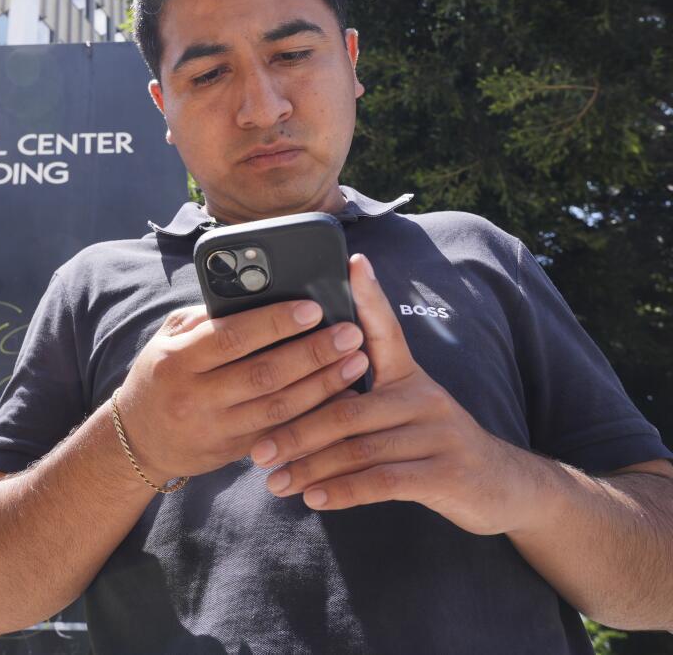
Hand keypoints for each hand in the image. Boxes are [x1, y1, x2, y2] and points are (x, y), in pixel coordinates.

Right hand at [114, 298, 368, 484]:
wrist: (137, 439)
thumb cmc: (161, 374)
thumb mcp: (170, 338)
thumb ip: (209, 318)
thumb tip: (261, 294)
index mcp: (177, 359)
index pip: (232, 337)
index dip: (276, 323)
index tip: (313, 308)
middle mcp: (194, 396)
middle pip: (264, 373)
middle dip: (313, 353)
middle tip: (349, 333)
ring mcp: (214, 428)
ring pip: (279, 408)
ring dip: (323, 385)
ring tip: (355, 362)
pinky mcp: (232, 452)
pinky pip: (280, 433)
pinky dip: (313, 414)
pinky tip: (340, 397)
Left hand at [249, 254, 542, 535]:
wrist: (505, 488)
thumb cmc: (432, 447)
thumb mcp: (403, 413)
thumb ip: (359, 400)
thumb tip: (294, 396)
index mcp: (409, 375)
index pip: (385, 329)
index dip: (369, 297)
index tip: (352, 262)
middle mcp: (424, 397)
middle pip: (347, 407)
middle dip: (295, 430)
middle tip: (257, 451)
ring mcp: (439, 434)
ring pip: (359, 447)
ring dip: (310, 468)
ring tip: (274, 482)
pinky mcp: (448, 472)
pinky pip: (384, 481)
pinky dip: (343, 491)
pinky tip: (314, 499)